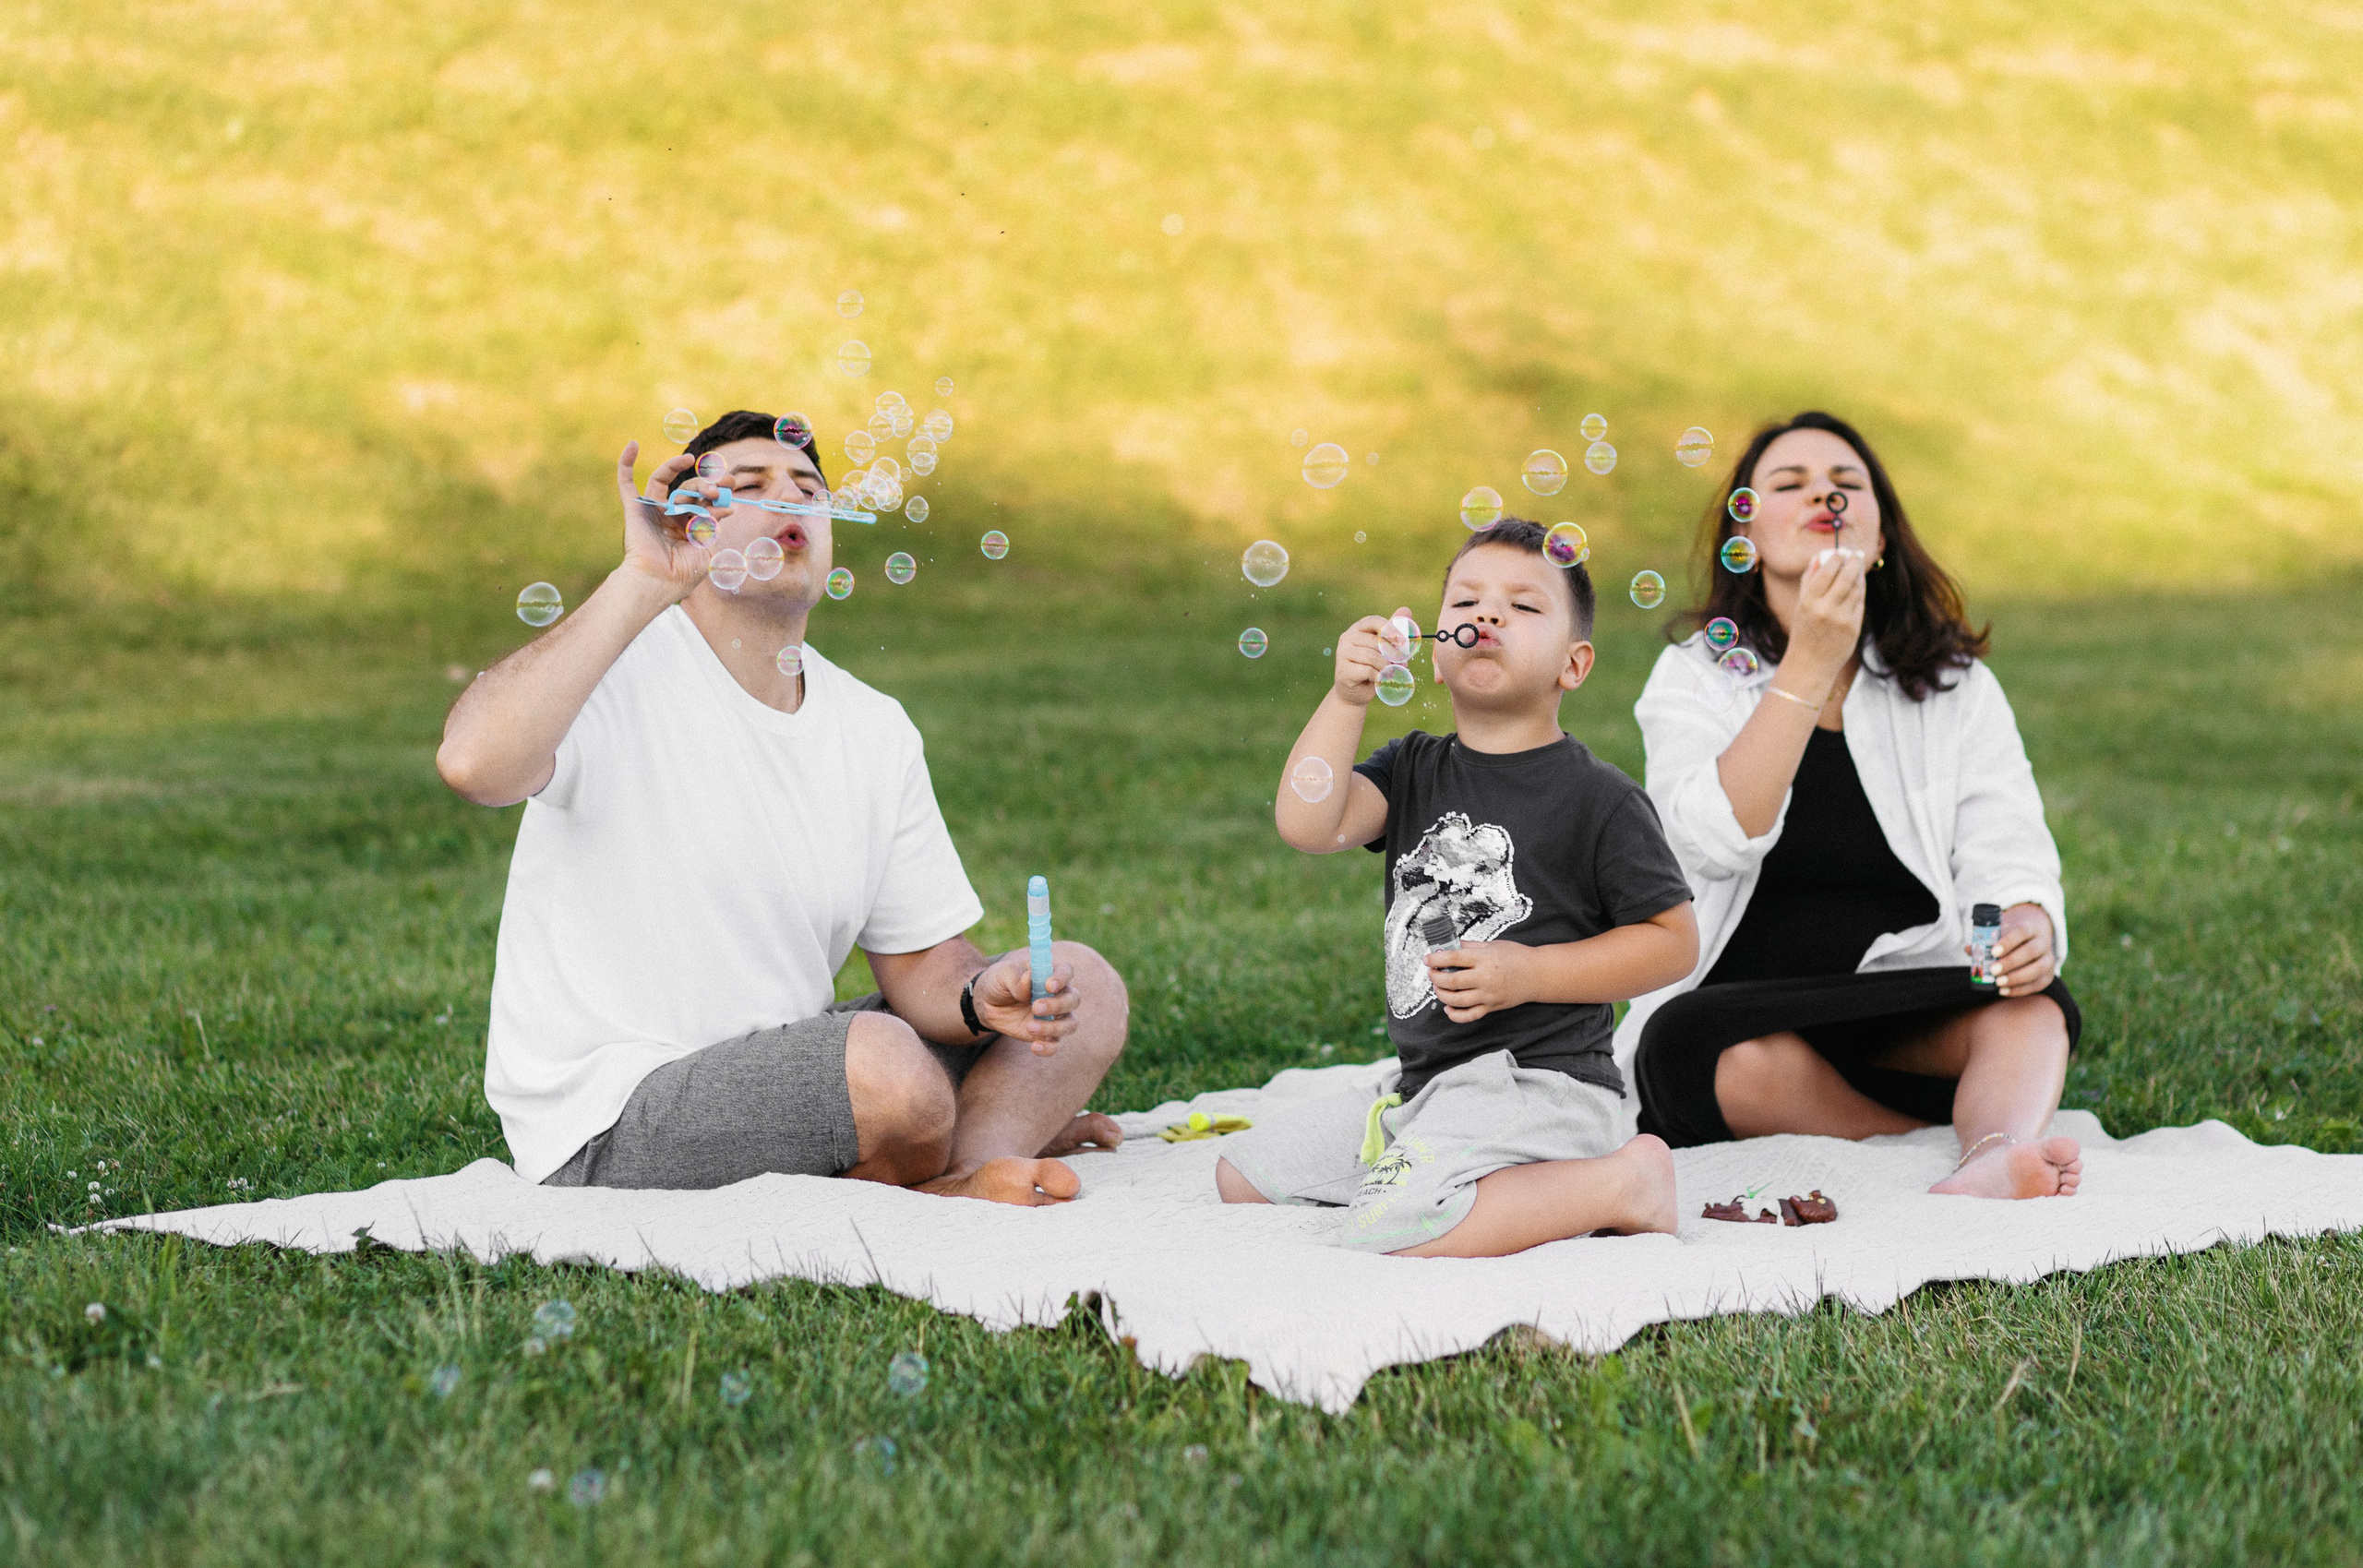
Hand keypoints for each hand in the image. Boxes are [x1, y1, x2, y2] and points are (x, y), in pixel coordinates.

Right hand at [613, 442, 716, 601]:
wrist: (657, 583)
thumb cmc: (684, 574)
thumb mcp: (707, 548)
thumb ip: (714, 525)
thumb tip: (728, 507)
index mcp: (688, 526)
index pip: (705, 501)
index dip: (719, 492)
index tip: (732, 487)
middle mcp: (670, 515)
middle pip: (688, 488)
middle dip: (706, 482)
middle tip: (723, 480)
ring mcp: (652, 510)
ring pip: (665, 480)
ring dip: (677, 467)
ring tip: (690, 458)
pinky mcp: (634, 508)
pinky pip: (626, 483)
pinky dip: (626, 463)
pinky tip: (633, 444)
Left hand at [968, 952, 1079, 1055]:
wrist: (988, 1004)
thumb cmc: (999, 982)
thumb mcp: (1002, 974)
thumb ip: (1016, 978)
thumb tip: (1029, 980)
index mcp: (1050, 973)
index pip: (1066, 971)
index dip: (1062, 978)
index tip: (1049, 986)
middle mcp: (1058, 994)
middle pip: (1073, 999)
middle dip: (1058, 1005)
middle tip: (1036, 1007)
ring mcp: (1055, 1016)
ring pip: (1070, 1024)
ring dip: (1054, 1028)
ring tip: (1029, 1027)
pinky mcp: (1047, 1034)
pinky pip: (1056, 1044)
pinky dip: (1049, 1048)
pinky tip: (1034, 1046)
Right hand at [1334, 605, 1414, 706]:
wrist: (1355, 692)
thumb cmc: (1373, 668)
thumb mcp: (1384, 649)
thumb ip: (1393, 632)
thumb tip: (1406, 610)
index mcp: (1358, 629)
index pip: (1374, 621)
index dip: (1390, 629)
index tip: (1403, 641)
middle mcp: (1347, 638)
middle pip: (1376, 641)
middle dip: (1392, 654)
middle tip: (1401, 663)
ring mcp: (1342, 653)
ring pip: (1372, 656)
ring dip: (1386, 667)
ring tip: (1391, 672)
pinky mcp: (1343, 670)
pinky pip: (1367, 670)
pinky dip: (1378, 676)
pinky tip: (1379, 679)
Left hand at [1425, 940, 1535, 1023]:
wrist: (1537, 974)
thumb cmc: (1516, 956)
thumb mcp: (1492, 945)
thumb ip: (1470, 946)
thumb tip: (1448, 945)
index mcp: (1484, 959)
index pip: (1453, 958)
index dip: (1435, 959)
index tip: (1427, 959)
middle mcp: (1485, 978)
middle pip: (1451, 981)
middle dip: (1435, 977)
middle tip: (1432, 973)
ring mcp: (1488, 995)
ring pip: (1456, 1000)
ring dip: (1441, 994)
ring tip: (1438, 988)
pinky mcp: (1492, 1007)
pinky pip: (1469, 1016)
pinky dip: (1455, 1015)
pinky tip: (1448, 1008)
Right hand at [1782, 546, 1867, 692]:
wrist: (1810, 664)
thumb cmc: (1803, 632)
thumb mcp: (1800, 606)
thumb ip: (1809, 581)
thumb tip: (1819, 557)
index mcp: (1808, 602)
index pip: (1826, 572)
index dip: (1836, 558)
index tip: (1840, 551)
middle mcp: (1825, 609)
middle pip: (1845, 577)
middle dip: (1853, 562)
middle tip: (1856, 553)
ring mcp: (1841, 618)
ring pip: (1856, 589)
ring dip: (1859, 574)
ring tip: (1858, 566)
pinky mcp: (1853, 627)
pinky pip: (1859, 603)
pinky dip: (1860, 591)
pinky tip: (1858, 584)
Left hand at [1985, 904, 2055, 997]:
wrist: (2032, 942)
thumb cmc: (2010, 938)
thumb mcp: (2000, 934)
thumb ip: (1985, 941)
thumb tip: (1970, 949)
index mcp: (2030, 929)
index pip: (2021, 932)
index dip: (2008, 942)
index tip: (1993, 952)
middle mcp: (2043, 943)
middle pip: (2031, 951)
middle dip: (2011, 962)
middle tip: (1993, 970)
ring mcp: (2048, 960)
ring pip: (2038, 969)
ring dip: (2017, 977)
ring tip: (1998, 982)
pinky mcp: (2048, 976)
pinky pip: (2036, 984)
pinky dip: (2019, 989)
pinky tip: (2003, 991)